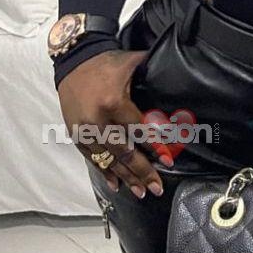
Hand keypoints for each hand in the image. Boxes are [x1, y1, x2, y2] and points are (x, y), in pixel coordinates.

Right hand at [57, 49, 169, 198]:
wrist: (74, 61)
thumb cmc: (107, 63)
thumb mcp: (132, 64)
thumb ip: (153, 74)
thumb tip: (178, 78)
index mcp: (113, 102)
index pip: (138, 130)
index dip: (155, 146)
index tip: (168, 161)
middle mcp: (97, 121)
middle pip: (124, 152)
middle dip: (142, 171)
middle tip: (157, 187)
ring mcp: (84, 131)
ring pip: (108, 160)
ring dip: (126, 177)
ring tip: (141, 192)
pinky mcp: (76, 135)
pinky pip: (92, 159)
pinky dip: (105, 173)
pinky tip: (116, 185)